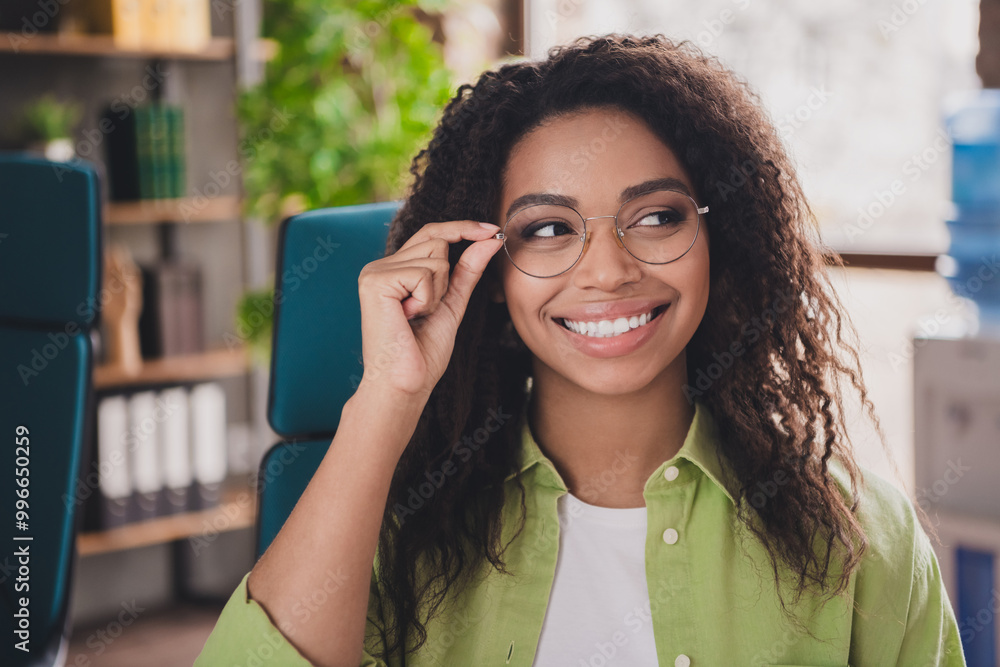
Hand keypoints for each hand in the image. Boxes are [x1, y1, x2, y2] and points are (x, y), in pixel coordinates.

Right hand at [356, 220, 502, 399]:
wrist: (405, 383)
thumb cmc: (423, 352)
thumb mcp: (452, 303)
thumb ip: (468, 270)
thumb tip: (490, 240)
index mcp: (395, 269)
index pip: (432, 234)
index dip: (463, 228)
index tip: (494, 230)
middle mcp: (380, 265)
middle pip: (437, 241)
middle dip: (447, 279)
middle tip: (427, 312)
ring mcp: (375, 271)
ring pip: (434, 257)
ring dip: (437, 293)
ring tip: (416, 317)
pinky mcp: (375, 281)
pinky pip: (424, 274)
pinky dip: (427, 300)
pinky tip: (408, 318)